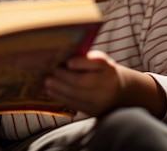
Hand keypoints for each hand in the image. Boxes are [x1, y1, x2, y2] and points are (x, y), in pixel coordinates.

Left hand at [43, 50, 165, 117]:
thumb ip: (84, 58)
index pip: (96, 63)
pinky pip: (75, 104)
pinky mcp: (94, 110)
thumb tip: (61, 56)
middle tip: (52, 72)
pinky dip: (61, 97)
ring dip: (59, 88)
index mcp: (107, 67)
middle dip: (64, 77)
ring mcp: (102, 99)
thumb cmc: (100, 70)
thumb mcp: (98, 60)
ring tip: (47, 82)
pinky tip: (51, 91)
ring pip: (77, 94)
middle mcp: (107, 83)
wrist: (118, 90)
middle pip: (83, 81)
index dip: (81, 63)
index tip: (68, 62)